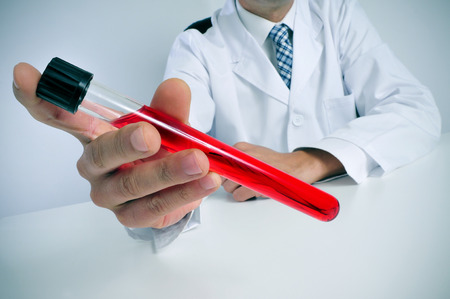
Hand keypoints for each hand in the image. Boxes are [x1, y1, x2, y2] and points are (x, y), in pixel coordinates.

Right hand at [13, 63, 220, 228]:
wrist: (177, 178)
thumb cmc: (159, 147)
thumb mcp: (165, 122)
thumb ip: (169, 107)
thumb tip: (175, 88)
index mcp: (93, 134)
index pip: (60, 116)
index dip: (40, 97)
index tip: (25, 75)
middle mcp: (94, 165)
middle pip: (99, 154)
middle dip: (124, 143)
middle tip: (150, 135)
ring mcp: (110, 194)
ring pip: (131, 185)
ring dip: (167, 172)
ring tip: (198, 161)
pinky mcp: (132, 216)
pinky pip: (155, 207)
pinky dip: (183, 194)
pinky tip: (205, 182)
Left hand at [222, 142, 344, 201]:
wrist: (296, 167)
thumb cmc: (273, 163)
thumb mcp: (252, 153)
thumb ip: (234, 159)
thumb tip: (217, 169)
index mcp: (239, 148)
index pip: (218, 161)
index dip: (222, 171)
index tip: (228, 175)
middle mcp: (241, 157)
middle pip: (222, 176)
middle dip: (230, 182)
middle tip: (243, 181)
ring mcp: (247, 171)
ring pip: (228, 187)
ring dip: (237, 190)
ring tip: (251, 185)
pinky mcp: (254, 185)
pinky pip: (238, 195)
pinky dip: (244, 196)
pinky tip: (255, 191)